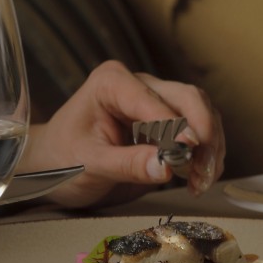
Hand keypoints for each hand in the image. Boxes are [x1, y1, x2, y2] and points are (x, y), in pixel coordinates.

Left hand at [23, 61, 225, 208]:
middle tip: (205, 170)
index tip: (190, 150)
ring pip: (200, 112)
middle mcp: (139, 83)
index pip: (154, 101)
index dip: (177, 126)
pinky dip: (205, 152)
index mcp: (112, 83)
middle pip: (187, 99)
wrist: (52, 165)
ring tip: (202, 179)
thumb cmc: (60, 159)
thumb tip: (167, 166)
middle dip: (203, 135)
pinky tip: (199, 176)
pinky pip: (198, 128)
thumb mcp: (88, 164)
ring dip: (210, 146)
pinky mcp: (167, 118)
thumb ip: (126, 164)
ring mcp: (156, 99)